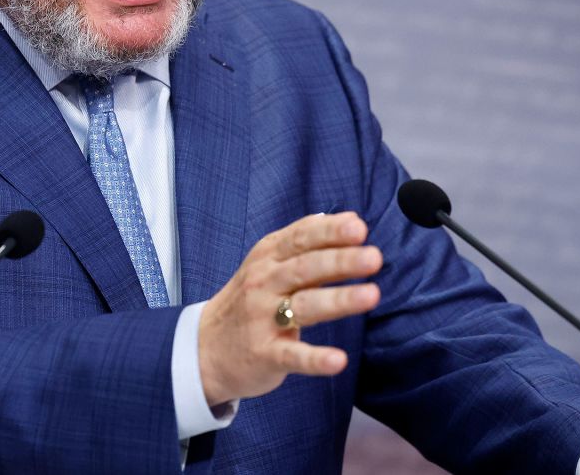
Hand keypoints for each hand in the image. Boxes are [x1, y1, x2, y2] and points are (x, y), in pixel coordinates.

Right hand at [198, 211, 381, 405]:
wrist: (205, 347)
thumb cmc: (248, 300)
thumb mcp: (266, 263)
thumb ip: (302, 241)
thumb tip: (343, 217)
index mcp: (268, 258)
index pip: (300, 239)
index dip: (329, 232)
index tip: (359, 227)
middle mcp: (264, 284)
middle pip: (305, 268)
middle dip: (340, 261)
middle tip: (374, 257)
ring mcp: (263, 319)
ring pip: (303, 306)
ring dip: (338, 300)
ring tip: (371, 295)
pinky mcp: (265, 354)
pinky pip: (293, 356)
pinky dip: (315, 359)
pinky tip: (338, 360)